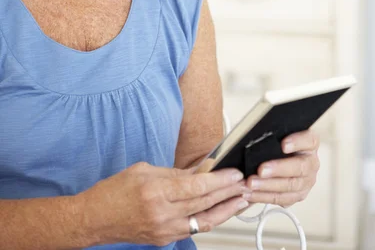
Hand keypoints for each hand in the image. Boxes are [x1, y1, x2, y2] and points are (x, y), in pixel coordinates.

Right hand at [78, 162, 249, 246]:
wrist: (94, 219)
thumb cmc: (114, 192)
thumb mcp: (144, 170)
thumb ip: (175, 173)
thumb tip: (200, 171)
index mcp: (157, 192)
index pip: (197, 186)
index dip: (219, 180)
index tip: (233, 173)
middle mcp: (163, 214)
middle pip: (204, 203)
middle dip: (228, 192)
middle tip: (244, 183)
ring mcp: (165, 230)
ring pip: (204, 221)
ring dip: (225, 209)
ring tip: (241, 199)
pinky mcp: (165, 239)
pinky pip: (193, 228)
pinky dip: (209, 218)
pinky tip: (219, 210)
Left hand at [244, 130, 319, 207]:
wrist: (284, 159)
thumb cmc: (279, 144)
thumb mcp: (279, 136)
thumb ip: (274, 136)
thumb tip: (257, 137)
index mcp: (310, 144)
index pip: (309, 141)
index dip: (297, 142)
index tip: (283, 145)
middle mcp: (311, 163)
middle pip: (299, 167)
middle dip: (278, 169)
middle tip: (261, 170)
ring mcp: (306, 181)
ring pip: (291, 186)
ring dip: (268, 186)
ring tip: (251, 184)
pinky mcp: (298, 195)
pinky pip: (282, 199)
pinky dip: (264, 196)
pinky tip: (251, 194)